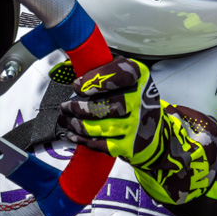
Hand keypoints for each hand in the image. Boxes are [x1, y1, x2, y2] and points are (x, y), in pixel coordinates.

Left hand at [59, 58, 216, 204]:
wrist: (154, 131)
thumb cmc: (132, 100)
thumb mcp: (124, 78)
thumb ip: (100, 71)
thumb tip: (62, 70)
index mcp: (140, 78)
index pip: (122, 74)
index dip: (97, 80)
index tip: (77, 85)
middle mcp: (142, 101)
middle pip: (108, 105)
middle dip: (79, 107)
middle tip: (65, 106)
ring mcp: (138, 126)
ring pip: (102, 126)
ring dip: (77, 123)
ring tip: (65, 118)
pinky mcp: (130, 146)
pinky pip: (101, 144)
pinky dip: (82, 139)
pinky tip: (72, 133)